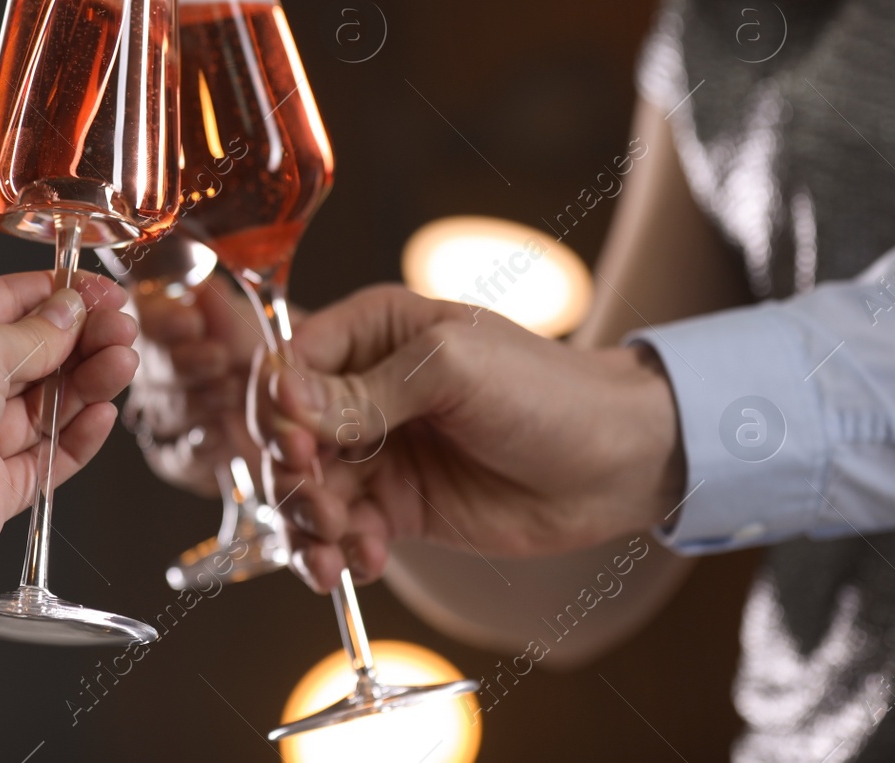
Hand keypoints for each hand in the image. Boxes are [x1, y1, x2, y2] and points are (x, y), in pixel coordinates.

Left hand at [0, 271, 138, 593]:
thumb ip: (34, 332)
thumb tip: (69, 311)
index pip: (5, 304)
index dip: (58, 295)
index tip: (103, 292)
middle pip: (33, 356)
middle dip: (82, 340)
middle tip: (122, 330)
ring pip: (47, 406)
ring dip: (88, 383)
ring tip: (123, 365)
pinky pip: (48, 458)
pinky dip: (78, 435)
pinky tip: (103, 414)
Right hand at [128, 277, 272, 495]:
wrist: (310, 406)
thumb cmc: (282, 351)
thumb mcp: (264, 320)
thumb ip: (228, 310)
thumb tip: (204, 290)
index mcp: (167, 317)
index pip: (140, 313)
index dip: (159, 319)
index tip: (191, 321)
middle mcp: (159, 366)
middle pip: (143, 366)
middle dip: (180, 363)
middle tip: (218, 359)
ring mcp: (169, 412)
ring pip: (158, 410)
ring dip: (193, 403)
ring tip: (233, 393)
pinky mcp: (185, 457)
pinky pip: (172, 457)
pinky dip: (193, 449)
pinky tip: (218, 437)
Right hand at [251, 285, 683, 592]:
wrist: (617, 462)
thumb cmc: (546, 391)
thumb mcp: (452, 372)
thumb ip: (365, 391)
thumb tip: (286, 398)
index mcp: (370, 332)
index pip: (287, 365)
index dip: (277, 410)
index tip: (298, 448)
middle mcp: (362, 389)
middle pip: (285, 435)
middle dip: (292, 477)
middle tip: (322, 508)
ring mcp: (378, 451)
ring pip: (305, 490)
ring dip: (308, 524)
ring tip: (339, 551)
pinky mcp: (396, 507)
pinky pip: (343, 531)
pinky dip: (341, 552)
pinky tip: (366, 561)